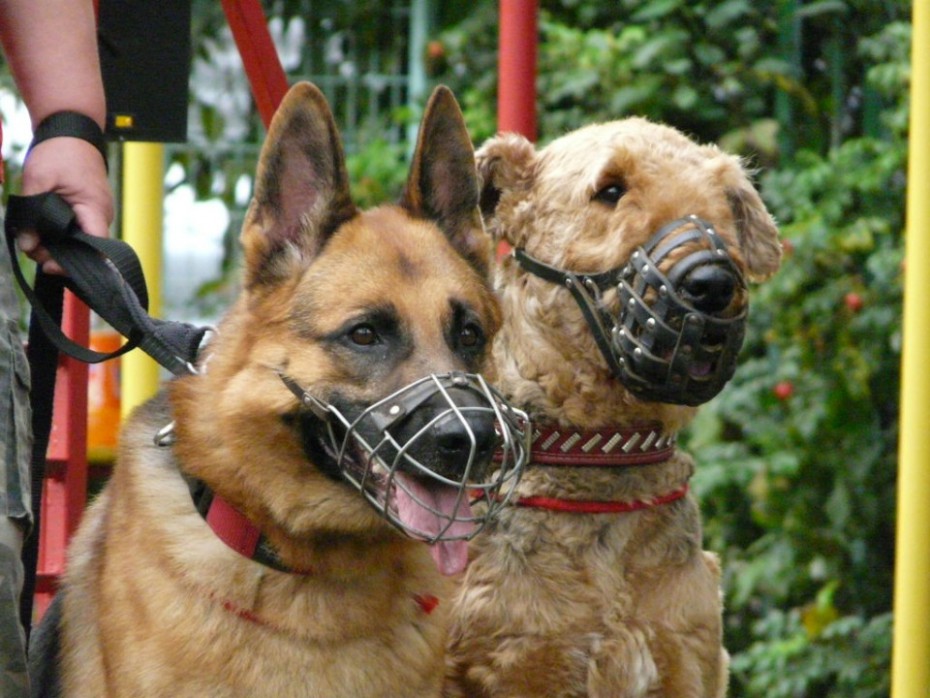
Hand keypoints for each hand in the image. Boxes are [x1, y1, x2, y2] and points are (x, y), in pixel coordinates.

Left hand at [16, 136, 113, 273]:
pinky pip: (78, 231)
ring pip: (79, 242)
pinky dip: (60, 235)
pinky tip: (42, 231)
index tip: (49, 265)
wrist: (72, 130)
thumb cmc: (60, 150)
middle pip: (85, 249)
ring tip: (33, 237)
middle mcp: (101, 215)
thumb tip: (27, 244)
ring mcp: (97, 214)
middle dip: (58, 254)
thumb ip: (31, 213)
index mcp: (95, 208)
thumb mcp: (38, 179)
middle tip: (31, 248)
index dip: (74, 262)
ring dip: (57, 244)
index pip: (96, 248)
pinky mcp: (89, 211)